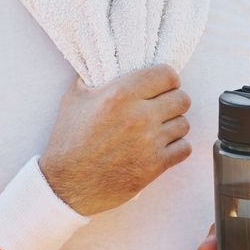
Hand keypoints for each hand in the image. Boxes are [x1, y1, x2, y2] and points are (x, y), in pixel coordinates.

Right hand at [39, 64, 191, 215]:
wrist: (66, 184)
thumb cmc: (69, 141)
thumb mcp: (74, 99)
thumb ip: (93, 78)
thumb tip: (105, 65)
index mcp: (121, 94)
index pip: (167, 75)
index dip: (167, 79)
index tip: (162, 85)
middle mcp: (139, 116)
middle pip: (182, 99)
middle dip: (173, 101)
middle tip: (162, 107)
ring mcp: (149, 142)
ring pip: (184, 124)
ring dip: (174, 125)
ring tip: (159, 128)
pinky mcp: (155, 166)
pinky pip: (184, 148)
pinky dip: (176, 147)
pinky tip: (162, 147)